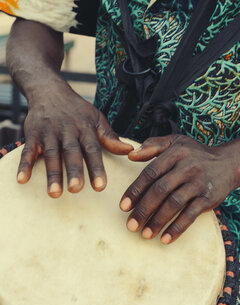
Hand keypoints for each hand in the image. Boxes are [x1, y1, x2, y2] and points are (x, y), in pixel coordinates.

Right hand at [17, 82, 132, 196]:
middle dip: (73, 171)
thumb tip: (130, 151)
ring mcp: (49, 132)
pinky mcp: (32, 134)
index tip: (100, 186)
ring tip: (54, 193)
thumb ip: (110, 136)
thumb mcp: (96, 118)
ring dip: (52, 173)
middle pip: (71, 152)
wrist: (48, 89)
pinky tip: (22, 180)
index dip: (96, 168)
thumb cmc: (76, 109)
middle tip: (76, 189)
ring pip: (51, 154)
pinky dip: (24, 165)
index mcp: (85, 128)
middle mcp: (67, 130)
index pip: (92, 149)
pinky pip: (28, 150)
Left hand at [120, 135, 238, 243]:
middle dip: (143, 210)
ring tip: (144, 234)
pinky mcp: (208, 198)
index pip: (150, 173)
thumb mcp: (175, 142)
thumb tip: (130, 155)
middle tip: (130, 225)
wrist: (228, 162)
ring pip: (174, 204)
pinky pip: (190, 215)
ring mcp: (198, 183)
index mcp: (175, 153)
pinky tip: (165, 239)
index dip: (135, 190)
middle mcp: (187, 168)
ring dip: (157, 221)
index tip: (123, 206)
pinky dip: (177, 228)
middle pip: (160, 190)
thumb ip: (153, 145)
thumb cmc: (195, 153)